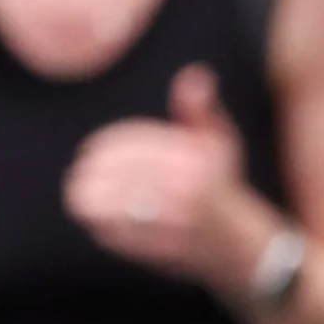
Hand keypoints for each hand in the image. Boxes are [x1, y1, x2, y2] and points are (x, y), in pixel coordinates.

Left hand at [65, 65, 265, 291]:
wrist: (241, 248)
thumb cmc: (222, 188)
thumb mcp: (220, 143)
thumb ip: (199, 109)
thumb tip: (194, 75)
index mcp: (191, 160)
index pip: (122, 144)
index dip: (100, 146)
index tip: (92, 152)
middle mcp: (182, 190)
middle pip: (105, 171)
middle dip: (88, 170)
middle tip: (82, 173)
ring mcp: (168, 222)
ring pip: (99, 201)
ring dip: (85, 195)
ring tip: (83, 191)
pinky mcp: (154, 248)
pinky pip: (107, 230)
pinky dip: (97, 221)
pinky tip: (99, 215)